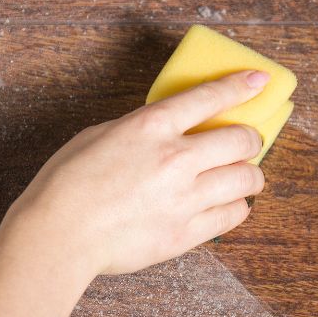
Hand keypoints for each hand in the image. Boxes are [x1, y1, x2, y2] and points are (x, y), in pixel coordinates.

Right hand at [0, 70, 269, 275]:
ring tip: (240, 178)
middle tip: (245, 144)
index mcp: (151, 126)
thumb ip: (142, 130)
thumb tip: (168, 131)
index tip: (259, 81)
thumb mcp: (100, 136)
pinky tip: (225, 204)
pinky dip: (235, 207)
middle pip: (242, 140)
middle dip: (250, 139)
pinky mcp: (186, 233)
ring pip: (247, 179)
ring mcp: (185, 198)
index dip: (240, 85)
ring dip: (248, 175)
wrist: (59, 235)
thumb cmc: (67, 184)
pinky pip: (233, 215)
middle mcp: (176, 158)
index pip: (210, 97)